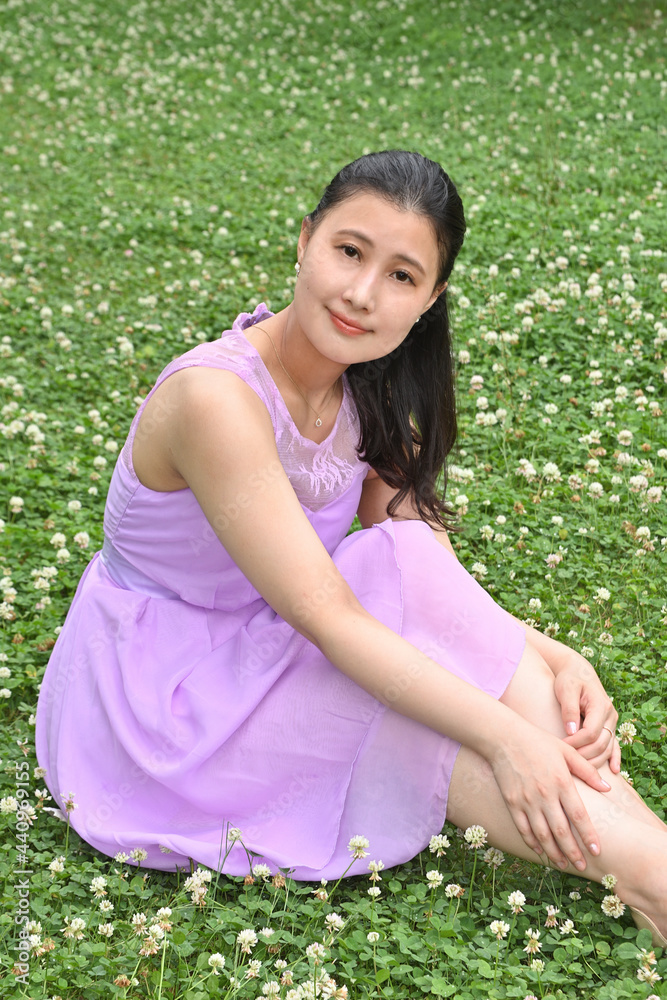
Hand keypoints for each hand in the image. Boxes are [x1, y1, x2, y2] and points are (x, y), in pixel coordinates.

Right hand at [490, 725, 610, 870]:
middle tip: (582, 867)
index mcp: (562, 782)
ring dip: (554, 853)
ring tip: (563, 865)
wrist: (504, 737)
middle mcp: (545, 794)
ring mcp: (527, 800)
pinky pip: (523, 828)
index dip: (589, 836)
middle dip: (573, 852)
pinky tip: (540, 851)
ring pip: (542, 834)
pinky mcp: (512, 802)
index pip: (579, 816)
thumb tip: (608, 789)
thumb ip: (587, 771)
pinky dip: (532, 842)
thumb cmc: (538, 742)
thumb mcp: (567, 751)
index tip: (597, 851)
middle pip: (561, 831)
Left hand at [553, 654, 619, 771]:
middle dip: (584, 755)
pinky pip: (614, 745)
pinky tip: (613, 770)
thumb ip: (569, 709)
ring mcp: (612, 722)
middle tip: (567, 762)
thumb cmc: (570, 679)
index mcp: (601, 705)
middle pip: (600, 744)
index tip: (561, 747)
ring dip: (595, 761)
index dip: (576, 743)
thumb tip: (571, 731)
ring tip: (580, 770)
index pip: (591, 732)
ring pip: (607, 748)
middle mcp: (610, 715)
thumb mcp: (566, 689)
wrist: (578, 672)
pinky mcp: (609, 726)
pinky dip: (614, 757)